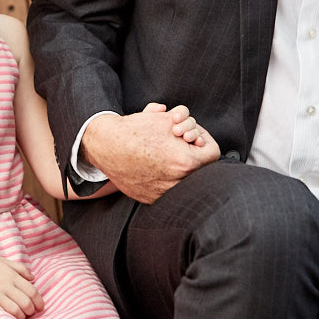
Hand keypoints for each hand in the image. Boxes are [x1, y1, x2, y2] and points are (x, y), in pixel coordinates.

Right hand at [0, 250, 43, 318]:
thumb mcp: (3, 260)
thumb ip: (20, 268)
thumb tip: (33, 278)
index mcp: (10, 275)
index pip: (32, 291)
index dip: (39, 301)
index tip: (40, 306)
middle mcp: (4, 285)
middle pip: (25, 302)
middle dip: (32, 310)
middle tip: (31, 312)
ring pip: (15, 311)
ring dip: (21, 316)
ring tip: (21, 316)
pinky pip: (1, 313)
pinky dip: (8, 318)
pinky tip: (9, 317)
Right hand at [82, 107, 219, 203]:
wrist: (105, 146)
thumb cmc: (134, 131)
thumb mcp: (166, 118)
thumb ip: (189, 123)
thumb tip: (194, 131)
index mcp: (185, 162)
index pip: (213, 153)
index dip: (205, 139)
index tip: (193, 136)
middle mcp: (177, 182)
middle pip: (199, 167)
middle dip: (190, 151)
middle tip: (177, 141)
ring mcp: (163, 193)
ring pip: (183, 179)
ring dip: (178, 165)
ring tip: (164, 152)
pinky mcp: (150, 199)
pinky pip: (166, 189)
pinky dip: (164, 177)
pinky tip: (153, 164)